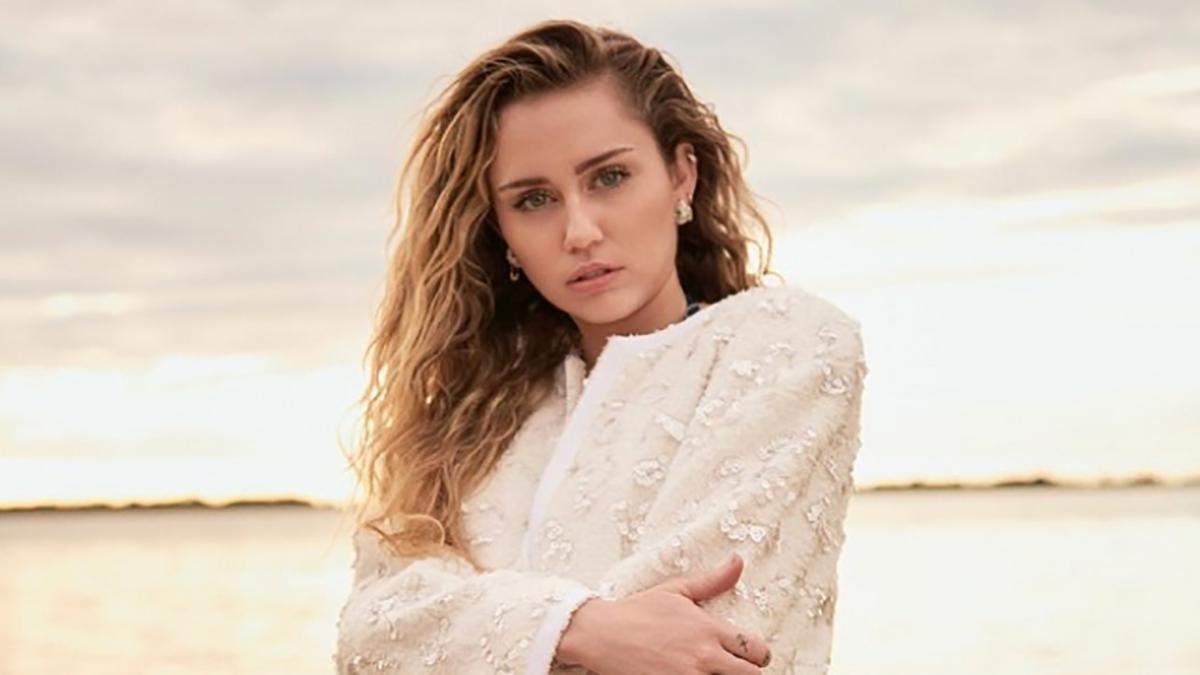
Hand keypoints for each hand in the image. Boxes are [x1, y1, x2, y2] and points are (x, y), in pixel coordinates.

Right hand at [556, 553, 771, 673]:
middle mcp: (704, 657)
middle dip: (748, 672)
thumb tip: (738, 561)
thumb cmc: (637, 612)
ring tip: (713, 671)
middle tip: (734, 668)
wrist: (601, 634)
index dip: (757, 654)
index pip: (756, 650)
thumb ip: (713, 580)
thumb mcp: (677, 591)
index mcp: (709, 629)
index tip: (747, 655)